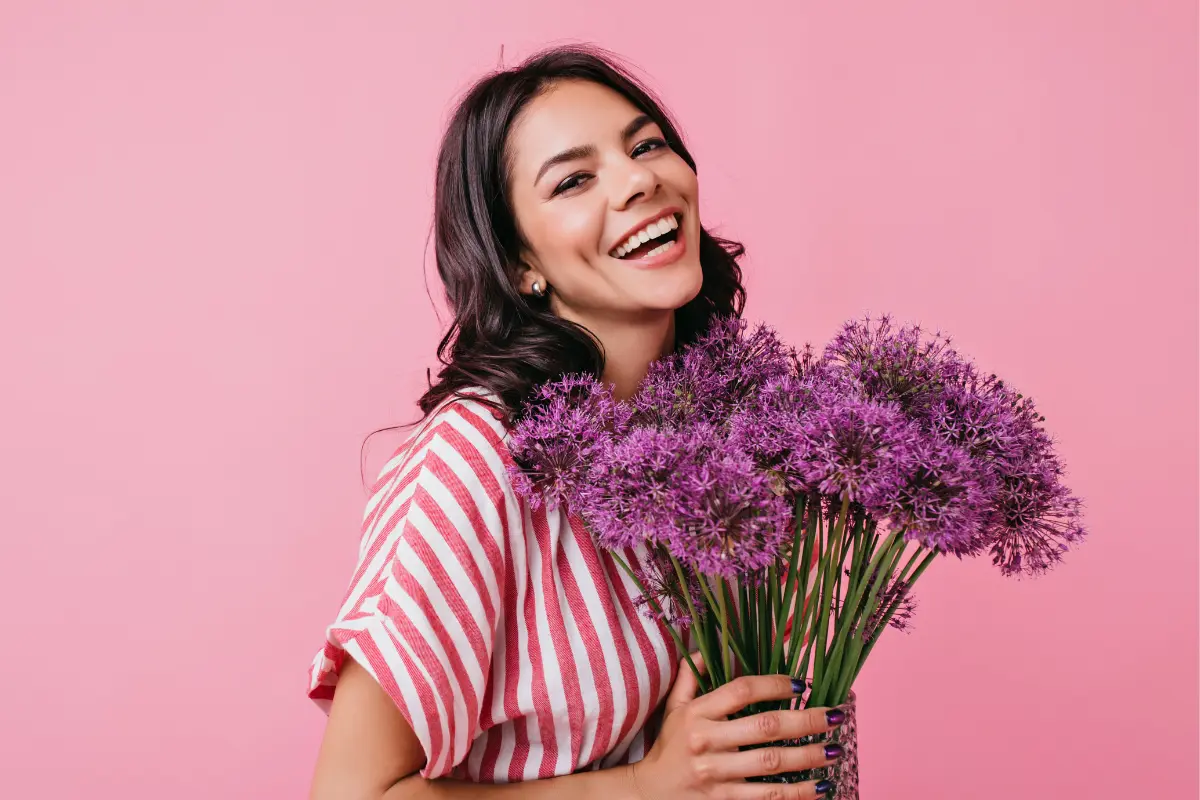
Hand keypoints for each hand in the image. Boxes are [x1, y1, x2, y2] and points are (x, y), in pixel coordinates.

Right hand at [628, 651, 845, 798]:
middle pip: (765, 728)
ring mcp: (717, 775)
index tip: (801, 683)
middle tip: (835, 715)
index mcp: (696, 714)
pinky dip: (798, 794)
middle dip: (805, 720)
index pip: (741, 691)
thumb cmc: (669, 746)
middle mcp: (706, 742)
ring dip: (809, 757)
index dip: (774, 684)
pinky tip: (821, 787)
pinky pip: (768, 797)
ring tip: (836, 750)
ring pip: (772, 764)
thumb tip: (707, 646)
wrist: (649, 794)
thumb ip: (689, 676)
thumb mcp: (673, 708)